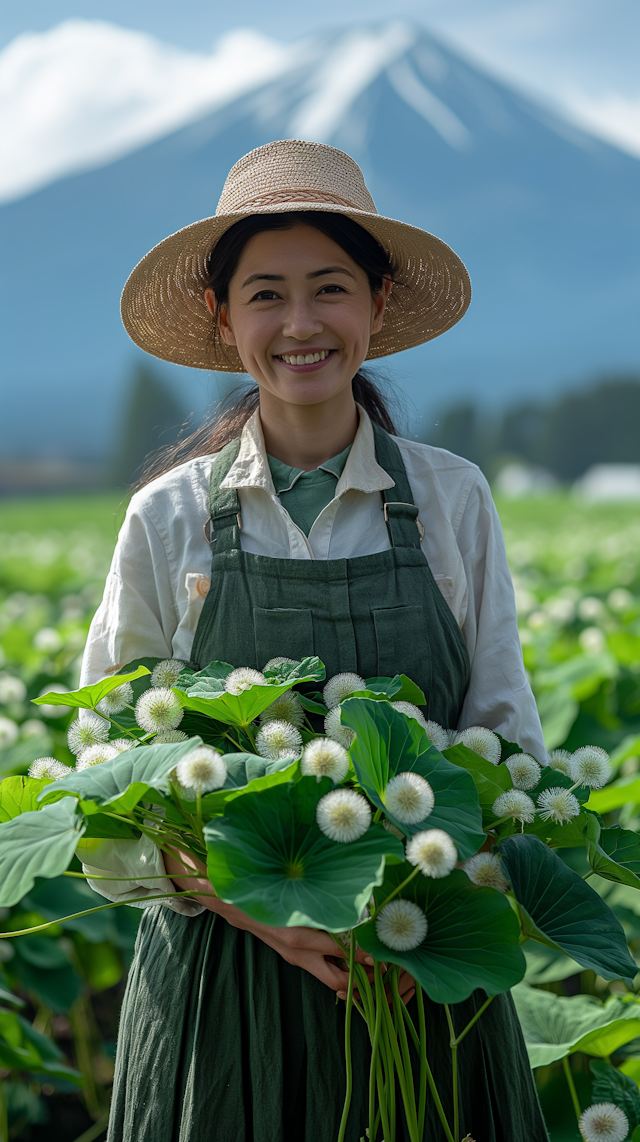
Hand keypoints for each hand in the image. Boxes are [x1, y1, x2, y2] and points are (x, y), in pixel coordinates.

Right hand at [164, 847, 413, 1002]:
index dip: (371, 957)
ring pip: (332, 981)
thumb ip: (321, 880)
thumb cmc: (258, 882)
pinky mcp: (292, 955)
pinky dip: (340, 969)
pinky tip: (357, 958)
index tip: (392, 953)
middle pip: (341, 982)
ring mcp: (295, 956)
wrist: (221, 895)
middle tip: (392, 970)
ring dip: (356, 978)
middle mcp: (301, 950)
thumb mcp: (289, 882)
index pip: (346, 953)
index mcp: (301, 934)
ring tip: (381, 968)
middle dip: (367, 982)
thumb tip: (353, 868)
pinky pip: (322, 970)